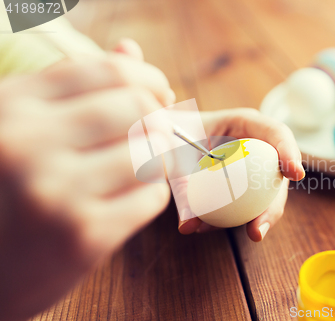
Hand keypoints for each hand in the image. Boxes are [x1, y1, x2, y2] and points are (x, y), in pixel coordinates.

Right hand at [0, 39, 171, 319]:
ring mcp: (56, 192)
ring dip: (158, 159)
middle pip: (138, 107)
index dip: (148, 79)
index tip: (159, 94)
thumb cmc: (6, 191)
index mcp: (13, 107)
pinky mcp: (83, 238)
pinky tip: (126, 200)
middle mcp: (29, 143)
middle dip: (160, 119)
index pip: (109, 71)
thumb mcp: (21, 127)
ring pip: (152, 152)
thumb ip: (74, 87)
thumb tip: (131, 49)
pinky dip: (150, 194)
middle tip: (156, 134)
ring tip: (140, 168)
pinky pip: (151, 196)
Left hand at [175, 108, 304, 241]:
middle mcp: (253, 146)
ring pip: (265, 195)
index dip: (289, 151)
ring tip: (251, 234)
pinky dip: (232, 219)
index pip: (275, 132)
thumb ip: (179, 187)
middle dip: (275, 203)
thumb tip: (188, 225)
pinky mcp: (241, 185)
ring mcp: (250, 167)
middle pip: (276, 173)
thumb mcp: (171, 154)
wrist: (161, 139)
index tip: (294, 173)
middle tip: (261, 226)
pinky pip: (244, 204)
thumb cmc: (169, 136)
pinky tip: (207, 227)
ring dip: (259, 217)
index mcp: (244, 123)